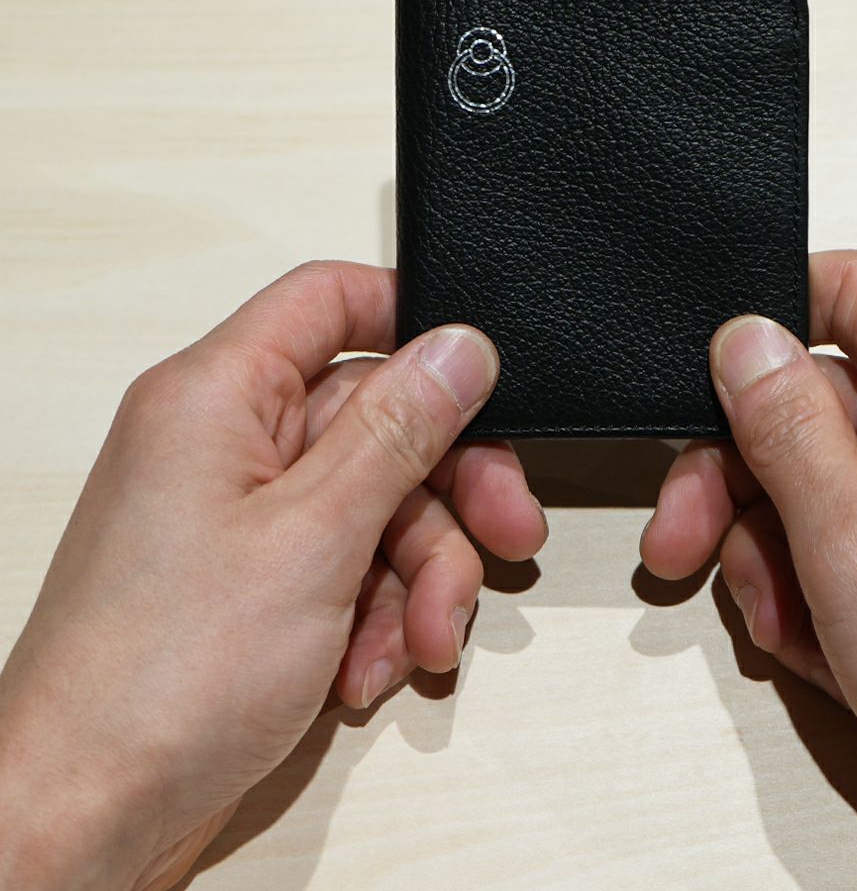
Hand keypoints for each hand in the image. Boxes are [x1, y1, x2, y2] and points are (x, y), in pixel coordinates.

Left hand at [0, 261, 546, 890]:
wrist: (91, 816)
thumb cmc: (160, 678)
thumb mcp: (315, 537)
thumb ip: (397, 431)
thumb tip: (460, 348)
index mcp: (219, 396)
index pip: (328, 300)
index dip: (412, 320)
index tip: (481, 378)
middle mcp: (230, 444)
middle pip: (379, 418)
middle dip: (450, 488)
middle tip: (506, 533)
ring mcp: (247, 516)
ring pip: (381, 502)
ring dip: (421, 575)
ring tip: (424, 641)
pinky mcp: (262, 580)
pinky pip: (356, 563)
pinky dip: (382, 614)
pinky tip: (372, 668)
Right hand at [642, 251, 856, 890]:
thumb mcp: (850, 544)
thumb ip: (787, 426)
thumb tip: (745, 337)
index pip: (849, 286)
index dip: (771, 316)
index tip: (712, 386)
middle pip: (820, 402)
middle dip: (742, 475)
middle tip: (689, 542)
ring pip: (836, 479)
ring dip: (781, 548)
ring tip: (786, 624)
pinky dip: (830, 582)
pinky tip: (825, 644)